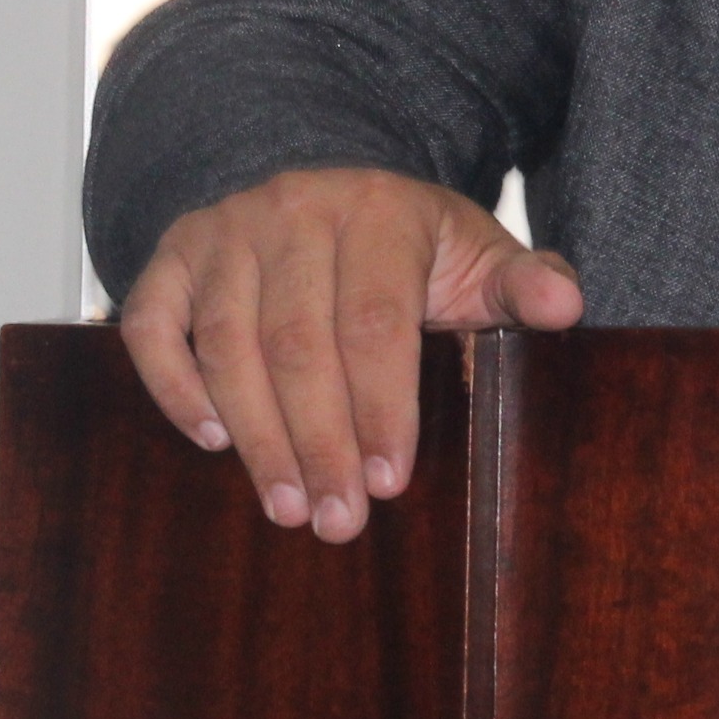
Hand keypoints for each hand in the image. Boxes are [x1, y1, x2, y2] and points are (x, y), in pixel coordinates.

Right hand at [116, 166, 583, 542]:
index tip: (391, 482)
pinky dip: (174, 386)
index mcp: (378, 209)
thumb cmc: (413, 249)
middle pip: (297, 342)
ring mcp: (224, 230)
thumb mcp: (476, 258)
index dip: (382, 406)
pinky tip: (211, 441)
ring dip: (255, 435)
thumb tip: (564, 307)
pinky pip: (154, 326)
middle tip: (337, 520)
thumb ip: (522, 286)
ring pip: (227, 344)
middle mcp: (293, 209)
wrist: (333, 198)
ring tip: (287, 506)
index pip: (376, 320)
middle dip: (318, 441)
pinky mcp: (172, 255)